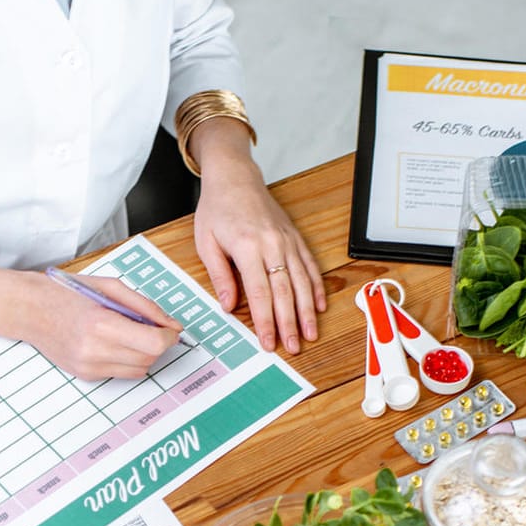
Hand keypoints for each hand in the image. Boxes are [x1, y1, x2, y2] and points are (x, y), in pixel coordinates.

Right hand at [0, 267, 182, 380]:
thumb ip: (145, 307)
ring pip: (138, 370)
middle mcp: (95, 351)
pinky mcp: (86, 375)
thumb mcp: (110, 287)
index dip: (169, 337)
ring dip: (143, 354)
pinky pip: (121, 373)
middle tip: (149, 326)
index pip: (153, 344)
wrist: (29, 310)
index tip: (169, 329)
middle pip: (149, 359)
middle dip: (157, 344)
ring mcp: (89, 367)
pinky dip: (126, 359)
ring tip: (128, 333)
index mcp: (102, 324)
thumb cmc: (67, 293)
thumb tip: (172, 325)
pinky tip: (112, 342)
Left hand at [189, 119, 325, 352]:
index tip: (269, 342)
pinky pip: (310, 265)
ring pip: (302, 281)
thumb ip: (219, 275)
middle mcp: (272, 244)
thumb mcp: (206, 242)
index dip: (265, 321)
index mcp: (247, 247)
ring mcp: (287, 240)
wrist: (235, 178)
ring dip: (307, 310)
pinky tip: (319, 306)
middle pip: (284, 291)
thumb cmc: (217, 209)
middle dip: (290, 323)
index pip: (259, 293)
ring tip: (310, 333)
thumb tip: (228, 305)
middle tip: (293, 347)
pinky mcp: (295, 237)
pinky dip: (316, 287)